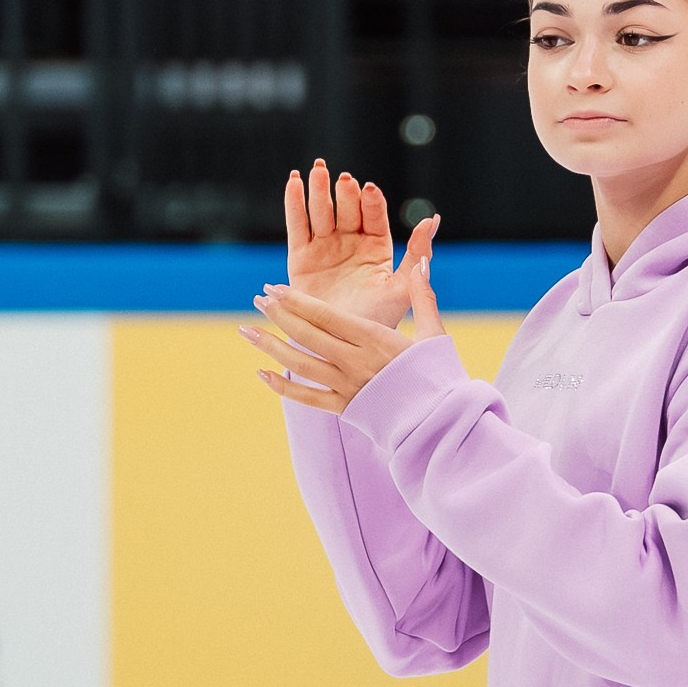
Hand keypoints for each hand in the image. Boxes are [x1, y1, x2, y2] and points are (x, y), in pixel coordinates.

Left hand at [241, 266, 446, 414]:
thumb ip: (423, 297)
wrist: (440, 422)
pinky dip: (282, 386)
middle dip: (278, 315)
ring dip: (270, 346)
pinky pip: (306, 398)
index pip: (326, 315)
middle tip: (257, 300)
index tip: (275, 288)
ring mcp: (347, 387)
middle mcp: (355, 362)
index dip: (296, 301)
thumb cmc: (438, 376)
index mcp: (374, 339)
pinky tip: (261, 373)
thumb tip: (422, 264)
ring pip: (299, 365)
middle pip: (307, 335)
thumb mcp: (434, 333)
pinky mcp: (344, 409)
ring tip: (247, 331)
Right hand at [284, 159, 439, 328]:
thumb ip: (417, 255)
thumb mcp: (400, 290)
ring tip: (318, 170)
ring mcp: (325, 248)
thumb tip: (433, 218)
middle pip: (346, 209)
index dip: (371, 203)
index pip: (374, 217)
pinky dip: (294, 204)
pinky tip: (293, 181)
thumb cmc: (375, 323)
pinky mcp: (300, 256)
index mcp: (377, 248)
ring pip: (322, 212)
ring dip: (319, 190)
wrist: (338, 350)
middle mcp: (351, 243)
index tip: (369, 190)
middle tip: (342, 179)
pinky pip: (297, 226)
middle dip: (344, 193)